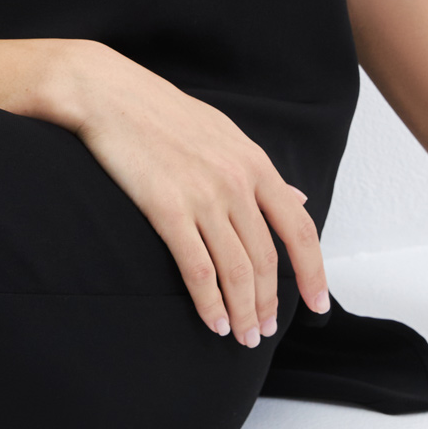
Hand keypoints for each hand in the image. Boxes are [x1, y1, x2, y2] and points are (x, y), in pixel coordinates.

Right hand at [56, 41, 328, 345]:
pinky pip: (197, 268)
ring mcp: (203, 196)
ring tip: (240, 335)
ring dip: (242, 311)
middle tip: (263, 330)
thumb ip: (262, 173)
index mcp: (254, 164)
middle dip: (268, 303)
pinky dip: (209, 301)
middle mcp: (236, 182)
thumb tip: (298, 200)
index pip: (299, 229)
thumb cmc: (161, 112)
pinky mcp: (167, 209)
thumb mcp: (225, 134)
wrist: (108, 93)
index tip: (318, 304)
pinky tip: (212, 320)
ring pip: (236, 271)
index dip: (314, 272)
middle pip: (266, 259)